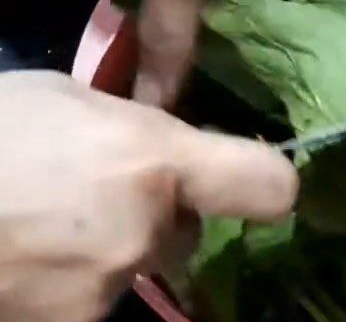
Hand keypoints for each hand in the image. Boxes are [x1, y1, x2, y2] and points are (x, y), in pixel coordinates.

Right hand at [0, 70, 295, 321]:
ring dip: (106, 248)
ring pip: (132, 266)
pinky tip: (25, 248)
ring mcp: (99, 292)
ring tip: (43, 218)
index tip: (258, 181)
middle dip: (156, 214)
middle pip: (183, 230)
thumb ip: (135, 128)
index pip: (265, 185)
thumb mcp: (71, 100)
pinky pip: (87, 299)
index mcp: (153, 159)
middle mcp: (140, 232)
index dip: (268, 183)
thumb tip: (167, 147)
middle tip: (96, 191)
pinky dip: (66, 280)